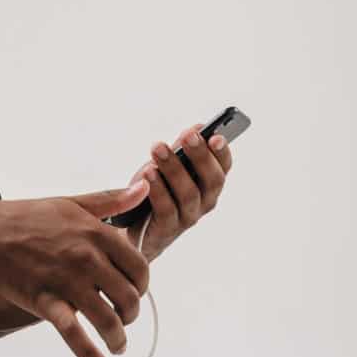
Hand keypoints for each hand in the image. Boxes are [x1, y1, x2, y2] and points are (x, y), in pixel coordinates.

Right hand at [0, 182, 151, 356]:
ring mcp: (67, 280)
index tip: (132, 293)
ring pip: (109, 320)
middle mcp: (87, 257)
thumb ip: (111, 199)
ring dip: (118, 338)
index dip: (141, 286)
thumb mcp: (72, 203)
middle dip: (130, 314)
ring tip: (117, 345)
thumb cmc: (27, 216)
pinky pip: (75, 335)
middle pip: (129, 298)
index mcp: (97, 233)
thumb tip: (144, 188)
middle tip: (122, 319)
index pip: (140, 268)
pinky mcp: (45, 301)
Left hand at [125, 124, 233, 260]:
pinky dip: (158, 190)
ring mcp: (188, 217)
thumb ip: (183, 149)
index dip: (222, 153)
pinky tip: (148, 173)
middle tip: (187, 135)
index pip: (223, 167)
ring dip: (173, 169)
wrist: (133, 226)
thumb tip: (199, 127)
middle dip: (200, 156)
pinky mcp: (167, 229)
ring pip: (188, 194)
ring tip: (158, 148)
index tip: (216, 136)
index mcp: (208, 183)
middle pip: (211, 180)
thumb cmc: (156, 190)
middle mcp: (205, 201)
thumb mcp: (168, 165)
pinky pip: (166, 209)